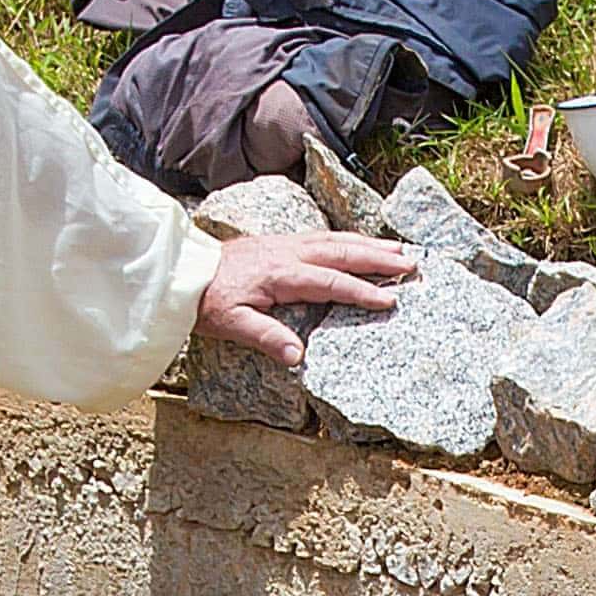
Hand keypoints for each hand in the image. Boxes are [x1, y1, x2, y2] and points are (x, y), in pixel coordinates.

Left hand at [193, 227, 417, 372]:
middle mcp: (289, 253)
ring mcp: (286, 244)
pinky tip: (362, 244)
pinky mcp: (282, 242)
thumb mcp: (233, 324)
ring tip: (398, 249)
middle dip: (378, 258)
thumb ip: (267, 338)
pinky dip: (349, 240)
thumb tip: (299, 357)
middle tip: (410, 264)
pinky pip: (324, 237)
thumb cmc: (209, 301)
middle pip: (341, 252)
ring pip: (335, 240)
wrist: (185, 271)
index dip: (361, 291)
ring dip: (368, 244)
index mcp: (281, 275)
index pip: (330, 283)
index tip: (389, 300)